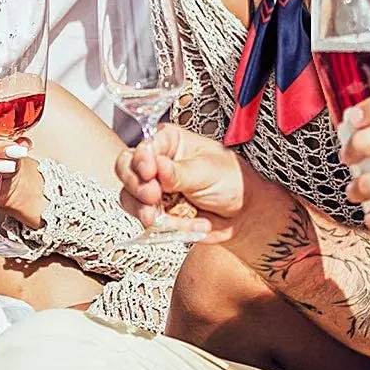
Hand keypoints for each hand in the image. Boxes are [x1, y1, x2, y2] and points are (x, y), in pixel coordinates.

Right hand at [114, 123, 246, 242]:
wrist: (244, 215)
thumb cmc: (232, 182)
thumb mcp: (208, 171)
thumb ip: (181, 172)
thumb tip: (159, 166)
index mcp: (169, 142)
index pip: (143, 146)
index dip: (141, 159)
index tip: (150, 172)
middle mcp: (157, 163)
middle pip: (126, 169)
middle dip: (137, 186)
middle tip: (152, 196)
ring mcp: (154, 189)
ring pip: (129, 197)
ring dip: (144, 210)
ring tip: (160, 218)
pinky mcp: (157, 212)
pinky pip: (147, 220)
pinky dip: (166, 226)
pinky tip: (190, 222)